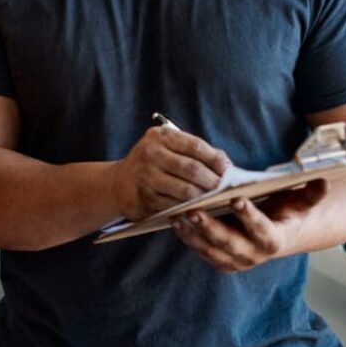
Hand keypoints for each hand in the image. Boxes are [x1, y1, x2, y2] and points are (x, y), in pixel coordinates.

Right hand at [110, 126, 229, 221]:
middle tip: (224, 189)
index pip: (196, 146)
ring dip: (203, 197)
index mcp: (160, 136)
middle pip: (192, 169)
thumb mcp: (168, 149)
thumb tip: (227, 166)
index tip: (228, 170)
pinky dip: (189, 209)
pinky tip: (197, 210)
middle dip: (212, 180)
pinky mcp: (143, 198)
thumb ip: (195, 152)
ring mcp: (145, 176)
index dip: (216, 159)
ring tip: (214, 200)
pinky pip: (174, 206)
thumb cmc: (153, 164)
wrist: (117, 183)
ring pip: (185, 190)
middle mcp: (150, 153)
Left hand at [170, 179, 328, 272]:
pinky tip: (176, 222)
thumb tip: (324, 180)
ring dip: (194, 234)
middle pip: (231, 244)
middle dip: (211, 228)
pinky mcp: (221, 261)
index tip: (237, 199)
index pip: (263, 231)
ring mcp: (236, 261)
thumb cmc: (287, 211)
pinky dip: (188, 238)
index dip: (251, 217)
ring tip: (178, 215)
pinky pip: (202, 251)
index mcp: (275, 240)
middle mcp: (255, 255)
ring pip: (211, 250)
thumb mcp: (300, 201)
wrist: (278, 234)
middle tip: (194, 211)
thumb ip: (311, 193)